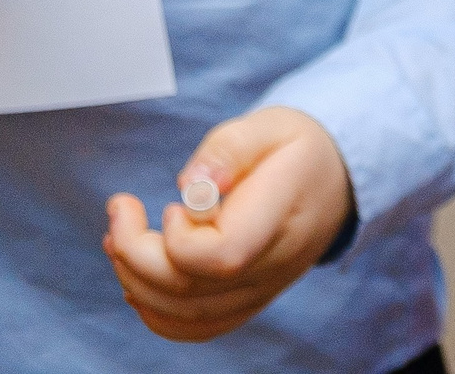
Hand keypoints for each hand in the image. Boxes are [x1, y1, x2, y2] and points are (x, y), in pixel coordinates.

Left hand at [104, 107, 353, 342]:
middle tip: (122, 211)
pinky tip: (138, 274)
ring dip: (135, 281)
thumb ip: (230, 149)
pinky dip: (155, 310)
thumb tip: (192, 183)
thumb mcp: (270, 126)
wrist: (334, 179)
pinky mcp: (248, 302)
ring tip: (119, 237)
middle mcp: (276, 266)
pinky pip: (195, 328)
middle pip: (192, 292)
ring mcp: (263, 291)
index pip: (224, 257)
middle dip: (135, 256)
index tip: (172, 204)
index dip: (180, 241)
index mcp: (283, 217)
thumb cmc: (295, 148)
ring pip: (185, 316)